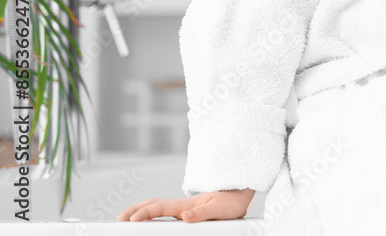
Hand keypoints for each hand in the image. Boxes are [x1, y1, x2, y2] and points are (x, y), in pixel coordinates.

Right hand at [117, 188, 254, 221]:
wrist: (240, 192)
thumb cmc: (232, 201)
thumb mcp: (220, 209)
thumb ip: (202, 213)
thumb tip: (185, 216)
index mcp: (186, 205)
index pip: (160, 208)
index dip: (144, 213)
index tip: (131, 219)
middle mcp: (182, 205)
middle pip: (153, 204)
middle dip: (135, 210)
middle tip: (119, 218)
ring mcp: (184, 207)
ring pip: (157, 205)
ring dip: (141, 209)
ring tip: (126, 217)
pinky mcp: (187, 210)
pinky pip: (164, 210)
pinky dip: (151, 212)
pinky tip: (148, 217)